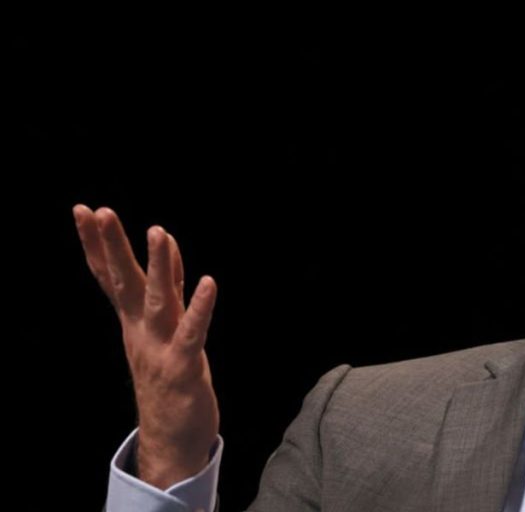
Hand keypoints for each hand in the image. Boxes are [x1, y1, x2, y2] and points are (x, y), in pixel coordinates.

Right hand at [73, 205, 218, 488]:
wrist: (170, 440)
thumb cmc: (169, 378)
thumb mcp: (165, 328)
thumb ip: (167, 288)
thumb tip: (167, 247)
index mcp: (134, 322)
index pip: (110, 277)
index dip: (96, 244)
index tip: (83, 209)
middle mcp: (141, 331)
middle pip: (123, 283)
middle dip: (112, 247)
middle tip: (99, 211)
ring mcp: (160, 349)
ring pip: (157, 301)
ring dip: (158, 267)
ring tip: (158, 232)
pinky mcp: (184, 367)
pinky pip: (192, 333)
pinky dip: (200, 308)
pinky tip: (208, 282)